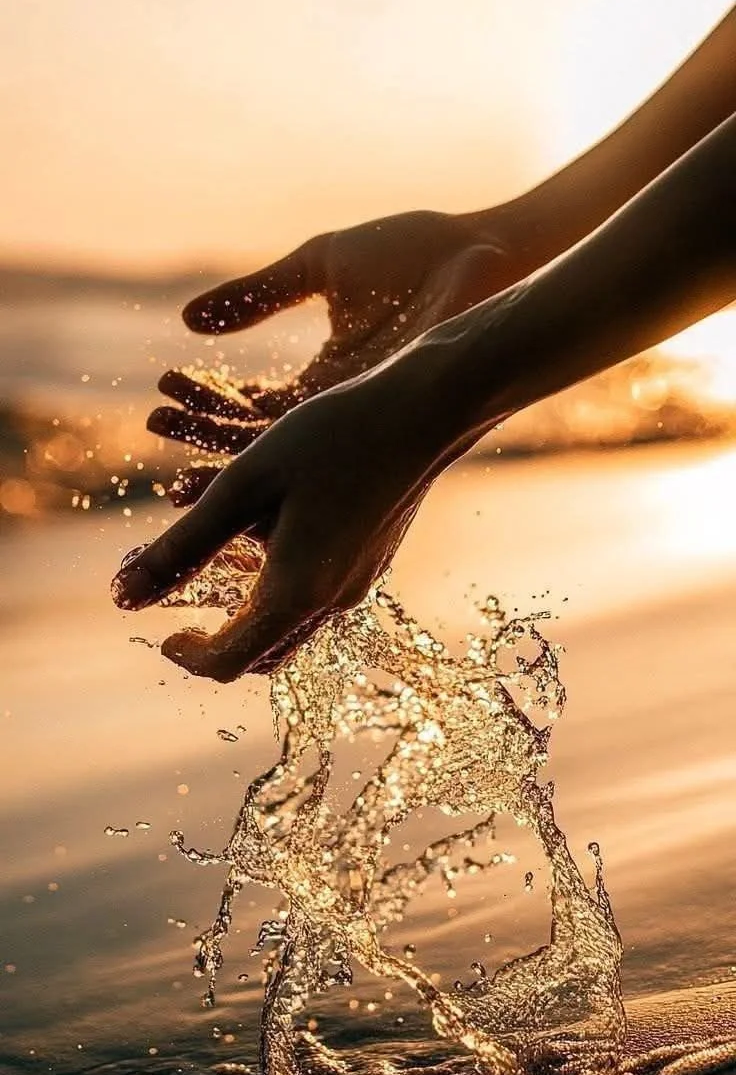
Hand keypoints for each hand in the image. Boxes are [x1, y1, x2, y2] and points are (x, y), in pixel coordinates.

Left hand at [113, 338, 461, 678]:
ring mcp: (356, 587)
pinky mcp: (369, 565)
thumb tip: (122, 597)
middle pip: (259, 657)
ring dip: (244, 618)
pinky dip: (276, 593)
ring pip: (287, 632)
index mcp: (296, 591)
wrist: (424, 413)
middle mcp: (331, 603)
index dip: (185, 655)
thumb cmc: (330, 437)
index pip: (227, 662)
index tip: (159, 628)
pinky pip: (313, 602)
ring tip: (214, 564)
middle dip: (213, 642)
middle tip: (179, 603)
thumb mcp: (242, 485)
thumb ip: (183, 545)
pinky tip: (264, 537)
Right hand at [148, 205, 523, 504]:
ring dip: (226, 458)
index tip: (164, 384)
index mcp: (324, 377)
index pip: (252, 406)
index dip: (207, 401)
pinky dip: (275, 460)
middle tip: (155, 422)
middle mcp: (338, 411)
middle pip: (259, 442)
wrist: (479, 254)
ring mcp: (360, 421)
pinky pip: (320, 455)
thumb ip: (257, 295)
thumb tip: (186, 319)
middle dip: (203, 437)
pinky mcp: (380, 421)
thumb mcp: (318, 267)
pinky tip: (236, 458)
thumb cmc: (411, 254)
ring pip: (284, 460)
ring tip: (174, 454)